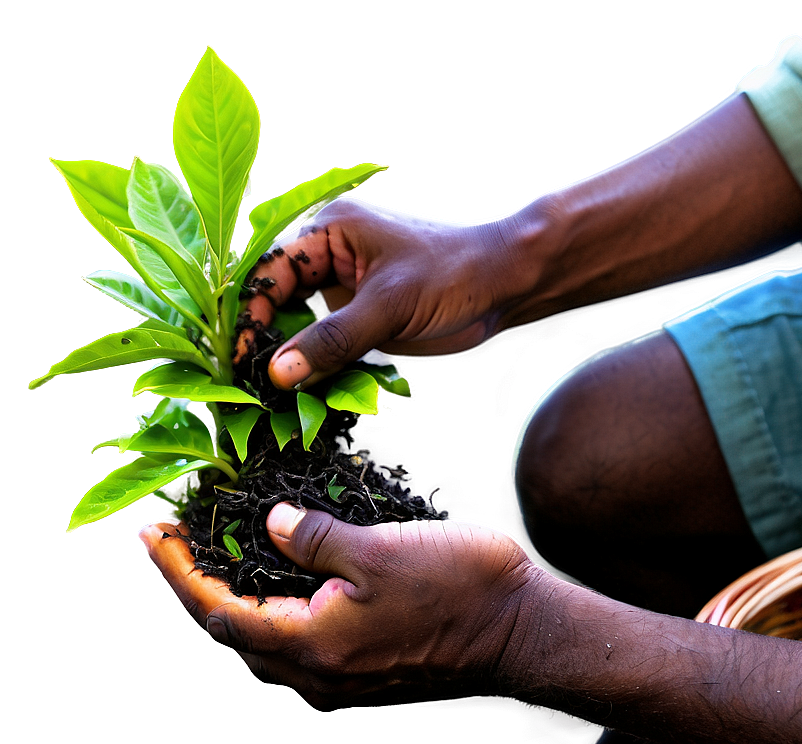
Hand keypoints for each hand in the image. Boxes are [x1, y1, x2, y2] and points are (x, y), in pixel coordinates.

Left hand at [139, 505, 538, 709]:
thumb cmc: (458, 590)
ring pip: (268, 641)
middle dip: (204, 587)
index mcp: (315, 646)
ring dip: (239, 600)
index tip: (157, 540)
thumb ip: (316, 538)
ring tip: (224, 557)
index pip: (222, 613)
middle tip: (186, 544)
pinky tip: (282, 580)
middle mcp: (321, 673)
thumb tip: (275, 525)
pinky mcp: (366, 669)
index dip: (183, 575)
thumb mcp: (379, 550)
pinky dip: (276, 610)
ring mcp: (344, 678)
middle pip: (238, 633)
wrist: (519, 629)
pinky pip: (301, 643)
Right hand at [235, 198, 536, 388]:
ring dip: (294, 359)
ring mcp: (348, 293)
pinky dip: (321, 368)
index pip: (273, 271)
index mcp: (330, 233)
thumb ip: (334, 338)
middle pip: (282, 301)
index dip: (253, 312)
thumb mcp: (388, 305)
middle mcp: (332, 260)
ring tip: (275, 394)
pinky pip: (331, 346)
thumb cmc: (452, 274)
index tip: (242, 354)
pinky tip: (310, 392)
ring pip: (305, 328)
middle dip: (268, 339)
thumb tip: (280, 371)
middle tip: (251, 380)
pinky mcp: (365, 321)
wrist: (503, 288)